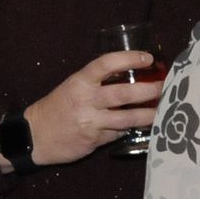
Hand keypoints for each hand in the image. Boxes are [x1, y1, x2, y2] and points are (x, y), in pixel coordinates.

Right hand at [18, 50, 162, 167]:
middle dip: (149, 90)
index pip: (106, 64)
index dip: (129, 58)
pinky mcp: (94, 140)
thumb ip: (98, 83)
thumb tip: (133, 78)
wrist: (34, 136)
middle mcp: (86, 100)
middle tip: (165, 87)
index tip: (148, 58)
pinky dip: (132, 128)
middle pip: (124, 93)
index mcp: (79, 81)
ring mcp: (90, 122)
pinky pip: (119, 133)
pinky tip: (144, 125)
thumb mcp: (73, 87)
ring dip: (149, 114)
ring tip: (164, 110)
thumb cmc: (58, 107)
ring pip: (127, 118)